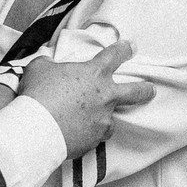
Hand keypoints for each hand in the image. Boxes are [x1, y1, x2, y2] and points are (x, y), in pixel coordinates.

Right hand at [18, 41, 154, 158]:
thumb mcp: (39, 68)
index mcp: (94, 73)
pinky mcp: (95, 139)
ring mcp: (102, 119)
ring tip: (89, 120)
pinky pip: (94, 136)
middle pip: (136, 92)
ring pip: (110, 119)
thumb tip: (48, 64)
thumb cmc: (38, 94)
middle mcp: (105, 96)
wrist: (36, 128)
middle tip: (150, 90)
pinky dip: (87, 134)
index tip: (130, 47)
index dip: (124, 49)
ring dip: (103, 118)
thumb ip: (48, 64)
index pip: (115, 55)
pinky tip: (74, 133)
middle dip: (145, 90)